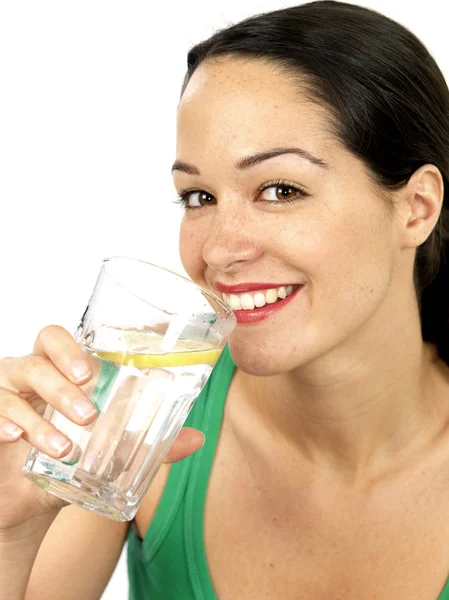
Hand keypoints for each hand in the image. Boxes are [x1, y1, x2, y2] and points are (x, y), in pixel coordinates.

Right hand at [0, 325, 204, 532]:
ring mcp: (4, 396)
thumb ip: (150, 444)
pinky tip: (16, 440)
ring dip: (39, 417)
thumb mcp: (110, 452)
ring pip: (13, 385)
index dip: (70, 348)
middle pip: (37, 358)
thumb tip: (196, 439)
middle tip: (88, 412)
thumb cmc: (71, 458)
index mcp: (58, 371)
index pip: (56, 339)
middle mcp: (28, 375)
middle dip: (61, 382)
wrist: (29, 498)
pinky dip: (5, 423)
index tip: (91, 373)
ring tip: (64, 447)